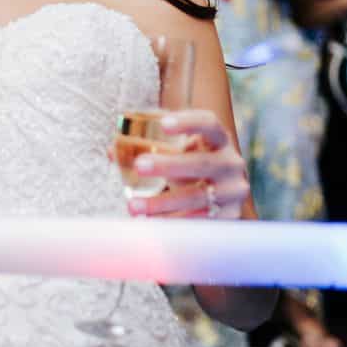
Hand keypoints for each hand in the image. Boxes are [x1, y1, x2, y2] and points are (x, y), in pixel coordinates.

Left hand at [126, 109, 248, 219]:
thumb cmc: (191, 167)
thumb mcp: (177, 153)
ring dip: (163, 202)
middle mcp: (230, 163)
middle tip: (139, 165)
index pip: (209, 124)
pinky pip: (201, 221)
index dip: (188, 122)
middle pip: (202, 162)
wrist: (224, 197)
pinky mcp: (231, 216)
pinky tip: (152, 224)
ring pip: (198, 196)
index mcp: (218, 140)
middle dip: (169, 165)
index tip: (163, 124)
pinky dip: (175, 222)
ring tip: (133, 206)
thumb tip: (112, 151)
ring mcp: (234, 191)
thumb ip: (147, 149)